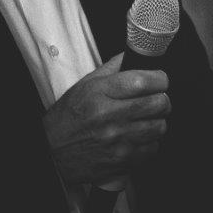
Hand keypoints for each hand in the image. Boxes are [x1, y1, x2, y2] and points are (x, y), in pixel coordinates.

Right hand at [43, 53, 170, 185]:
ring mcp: (116, 139)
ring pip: (160, 126)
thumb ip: (113, 67)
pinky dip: (149, 143)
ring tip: (144, 120)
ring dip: (156, 122)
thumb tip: (136, 53)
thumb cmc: (67, 119)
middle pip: (159, 103)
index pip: (144, 81)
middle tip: (155, 101)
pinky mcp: (121, 159)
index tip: (160, 81)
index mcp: (100, 93)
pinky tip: (136, 138)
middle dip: (162, 100)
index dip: (160, 79)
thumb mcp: (84, 86)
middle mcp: (109, 116)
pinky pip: (153, 148)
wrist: (50, 153)